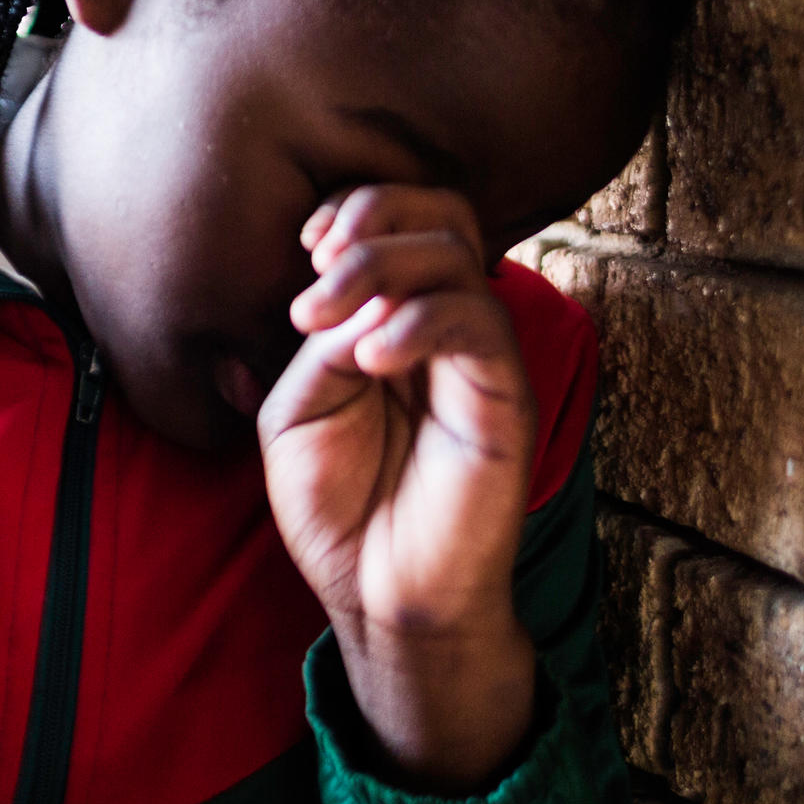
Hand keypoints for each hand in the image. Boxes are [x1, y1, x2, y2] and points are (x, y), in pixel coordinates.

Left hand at [257, 185, 537, 792]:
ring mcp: (479, 361)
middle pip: (444, 215)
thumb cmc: (338, 508)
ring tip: (323, 318)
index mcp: (397, 319)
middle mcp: (446, 329)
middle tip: (318, 264)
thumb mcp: (299, 410)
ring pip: (459, 258)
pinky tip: (370, 359)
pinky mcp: (504, 397)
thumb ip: (323, 345)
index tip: (307, 244)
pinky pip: (478, 324)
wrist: (376, 595)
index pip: (404, 221)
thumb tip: (358, 297)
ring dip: (381, 266)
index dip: (358, 208)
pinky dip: (419, 322)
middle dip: (375, 216)